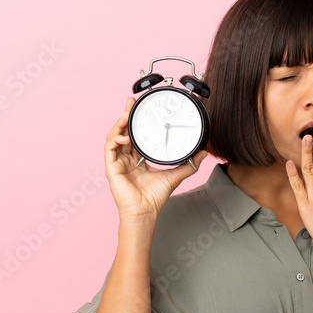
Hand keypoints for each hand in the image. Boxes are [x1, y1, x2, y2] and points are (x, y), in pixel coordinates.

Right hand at [105, 97, 207, 226]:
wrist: (146, 211)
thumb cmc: (156, 197)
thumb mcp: (176, 174)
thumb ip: (189, 163)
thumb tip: (203, 153)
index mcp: (138, 159)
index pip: (136, 135)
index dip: (137, 121)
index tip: (141, 107)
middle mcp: (126, 158)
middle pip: (123, 131)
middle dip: (126, 115)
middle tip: (131, 101)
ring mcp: (118, 162)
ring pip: (114, 136)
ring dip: (119, 123)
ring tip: (127, 113)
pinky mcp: (112, 168)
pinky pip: (109, 148)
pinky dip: (115, 139)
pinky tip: (124, 136)